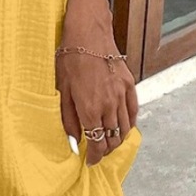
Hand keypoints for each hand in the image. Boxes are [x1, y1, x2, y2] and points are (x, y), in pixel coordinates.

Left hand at [56, 38, 137, 165]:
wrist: (88, 34)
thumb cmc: (69, 59)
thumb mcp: (62, 90)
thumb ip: (68, 119)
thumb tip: (73, 142)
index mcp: (90, 109)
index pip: (98, 144)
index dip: (95, 157)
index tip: (91, 161)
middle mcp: (109, 105)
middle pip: (113, 138)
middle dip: (106, 150)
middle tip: (98, 152)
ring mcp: (122, 95)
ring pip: (125, 127)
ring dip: (117, 138)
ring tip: (109, 142)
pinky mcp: (130, 84)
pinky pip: (133, 111)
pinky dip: (129, 122)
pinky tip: (122, 125)